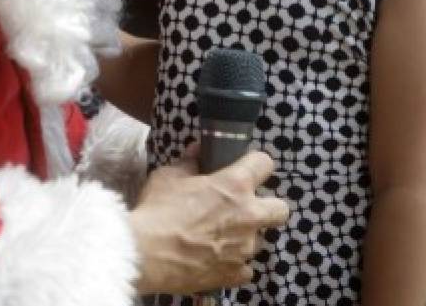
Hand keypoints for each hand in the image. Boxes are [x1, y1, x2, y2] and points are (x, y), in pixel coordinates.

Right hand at [128, 147, 288, 293]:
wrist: (144, 254)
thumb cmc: (156, 210)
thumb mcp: (169, 177)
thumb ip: (189, 163)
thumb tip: (197, 151)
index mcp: (236, 185)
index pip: (265, 164)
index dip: (256, 164)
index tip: (246, 169)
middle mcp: (249, 215)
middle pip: (281, 209)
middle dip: (268, 207)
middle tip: (246, 209)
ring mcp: (244, 248)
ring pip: (260, 241)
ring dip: (245, 238)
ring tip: (222, 238)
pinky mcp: (234, 274)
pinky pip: (246, 270)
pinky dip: (235, 266)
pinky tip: (218, 261)